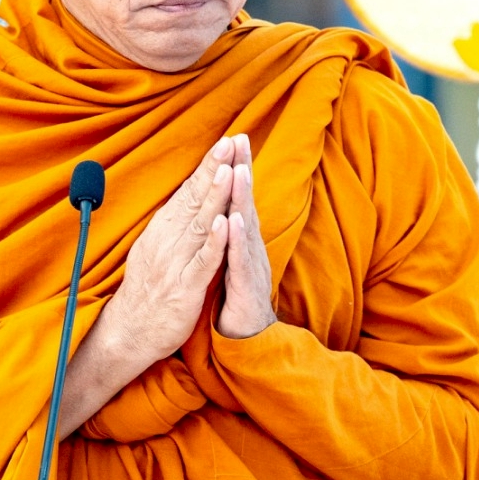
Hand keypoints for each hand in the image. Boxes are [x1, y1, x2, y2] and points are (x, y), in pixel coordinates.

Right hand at [98, 138, 237, 375]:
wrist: (129, 332)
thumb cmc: (147, 289)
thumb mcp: (155, 248)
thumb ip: (173, 223)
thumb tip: (187, 195)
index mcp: (162, 229)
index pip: (188, 190)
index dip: (207, 165)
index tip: (225, 142)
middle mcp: (167, 240)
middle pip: (194, 198)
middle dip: (213, 169)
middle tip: (229, 142)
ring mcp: (175, 262)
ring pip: (200, 224)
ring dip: (214, 196)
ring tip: (228, 170)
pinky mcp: (184, 286)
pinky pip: (202, 261)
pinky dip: (214, 241)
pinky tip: (226, 223)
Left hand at [216, 134, 275, 339]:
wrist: (245, 340)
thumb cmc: (235, 300)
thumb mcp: (230, 261)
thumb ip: (230, 235)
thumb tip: (227, 208)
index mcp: (241, 240)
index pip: (237, 198)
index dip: (236, 168)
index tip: (232, 138)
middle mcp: (249, 248)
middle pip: (246, 203)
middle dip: (243, 170)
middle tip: (241, 139)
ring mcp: (250, 266)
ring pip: (246, 227)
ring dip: (243, 198)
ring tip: (239, 170)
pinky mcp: (246, 287)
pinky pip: (240, 261)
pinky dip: (237, 240)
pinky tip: (234, 221)